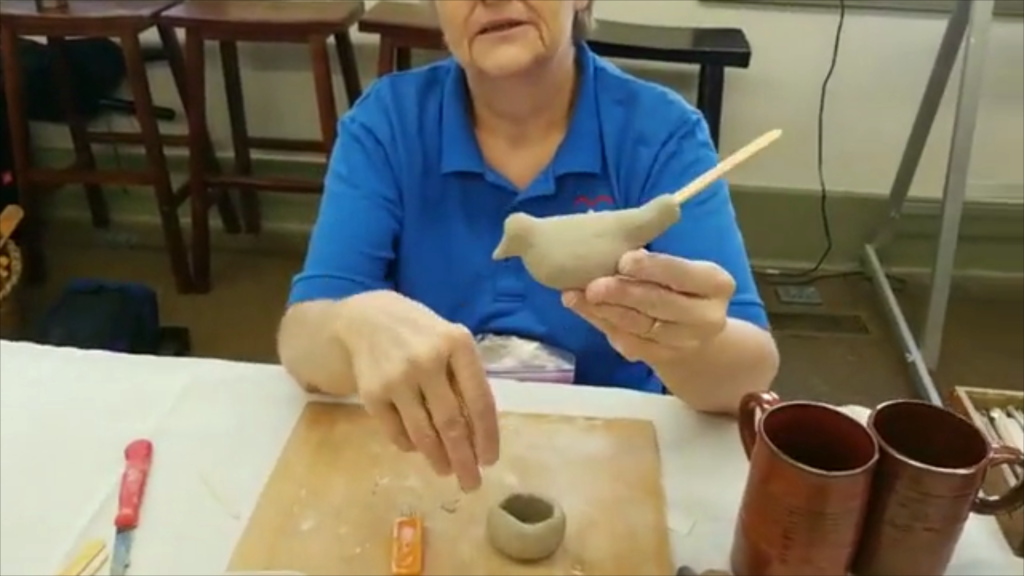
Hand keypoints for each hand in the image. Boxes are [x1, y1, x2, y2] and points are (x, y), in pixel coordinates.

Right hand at [340, 291, 498, 490]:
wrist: (366, 319)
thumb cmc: (421, 334)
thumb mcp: (451, 341)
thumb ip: (466, 378)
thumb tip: (480, 433)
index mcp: (457, 344)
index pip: (480, 401)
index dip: (487, 437)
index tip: (490, 461)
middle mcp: (428, 360)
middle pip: (452, 424)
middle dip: (464, 460)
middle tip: (472, 483)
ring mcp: (397, 378)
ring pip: (423, 434)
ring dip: (438, 459)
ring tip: (446, 471)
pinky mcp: (372, 393)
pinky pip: (397, 433)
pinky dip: (410, 446)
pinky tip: (418, 449)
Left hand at [562, 249, 735, 364]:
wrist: (688, 328)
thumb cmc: (675, 280)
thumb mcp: (673, 257)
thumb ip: (663, 237)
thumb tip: (668, 204)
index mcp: (717, 283)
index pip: (683, 273)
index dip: (653, 268)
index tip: (624, 260)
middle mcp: (708, 317)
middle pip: (661, 304)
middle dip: (623, 293)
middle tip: (592, 285)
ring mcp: (686, 342)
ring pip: (641, 326)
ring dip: (605, 311)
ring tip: (575, 295)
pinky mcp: (663, 359)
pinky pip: (630, 343)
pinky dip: (604, 325)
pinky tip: (583, 310)